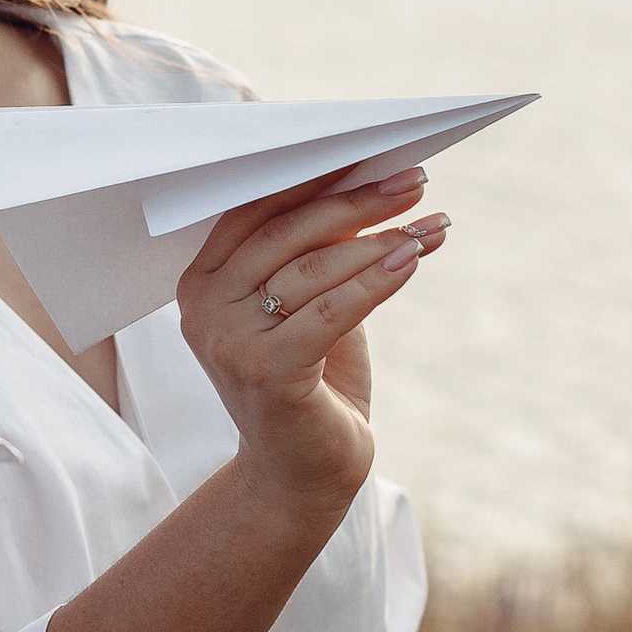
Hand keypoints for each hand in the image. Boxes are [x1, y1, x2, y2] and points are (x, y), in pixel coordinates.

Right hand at [177, 166, 447, 515]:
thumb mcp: (307, 306)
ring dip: (382, 241)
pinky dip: (378, 281)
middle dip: (356, 201)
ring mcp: (228, 341)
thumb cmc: (310, 384)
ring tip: (432, 224)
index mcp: (200, 281)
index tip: (372, 155)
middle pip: (285, 231)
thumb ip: (316, 252)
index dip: (314, 177)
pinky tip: (415, 259)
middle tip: (414, 180)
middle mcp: (202, 308)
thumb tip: (368, 183)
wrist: (301, 477)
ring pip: (313, 269)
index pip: (254, 209)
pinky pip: (330, 310)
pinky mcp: (266, 373)